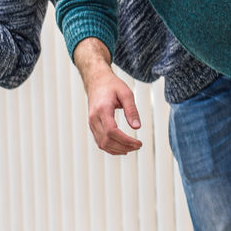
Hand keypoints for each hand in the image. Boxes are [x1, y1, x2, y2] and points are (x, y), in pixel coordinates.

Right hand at [74, 39, 141, 154]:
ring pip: (102, 144)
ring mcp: (91, 123)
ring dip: (118, 149)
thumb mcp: (126, 93)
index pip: (112, 132)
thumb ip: (132, 110)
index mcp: (102, 109)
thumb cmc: (112, 86)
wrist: (97, 81)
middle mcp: (94, 118)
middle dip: (124, 146)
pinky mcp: (92, 126)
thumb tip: (137, 127)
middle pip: (107, 140)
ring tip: (132, 148)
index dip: (125, 141)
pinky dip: (111, 148)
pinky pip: (100, 141)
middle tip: (138, 146)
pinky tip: (122, 148)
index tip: (138, 143)